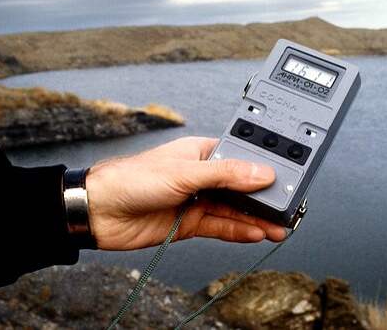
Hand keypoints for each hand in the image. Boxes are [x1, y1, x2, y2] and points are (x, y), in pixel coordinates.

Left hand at [85, 136, 286, 249]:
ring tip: (279, 226)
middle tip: (287, 208)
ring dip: (255, 218)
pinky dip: (238, 231)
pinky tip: (256, 233)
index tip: (284, 179)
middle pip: (240, 187)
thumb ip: (225, 174)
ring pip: (233, 209)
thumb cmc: (132, 178)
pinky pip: (220, 227)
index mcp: (201, 153)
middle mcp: (201, 176)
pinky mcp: (189, 223)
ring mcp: (196, 200)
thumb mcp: (185, 172)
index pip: (240, 159)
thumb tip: (260, 172)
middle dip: (263, 198)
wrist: (100, 211)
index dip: (262, 169)